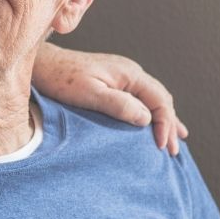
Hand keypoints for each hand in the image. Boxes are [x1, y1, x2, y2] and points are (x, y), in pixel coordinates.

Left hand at [32, 42, 188, 153]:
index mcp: (129, 74)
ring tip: (175, 140)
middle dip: (170, 125)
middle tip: (173, 151)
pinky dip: (151, 113)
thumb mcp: (90, 94)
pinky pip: (140, 99)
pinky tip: (152, 124)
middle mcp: (131, 73)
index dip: (165, 124)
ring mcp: (123, 77)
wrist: (44, 66)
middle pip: (161, 100)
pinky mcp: (113, 83)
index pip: (159, 100)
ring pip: (153, 99)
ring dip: (164, 120)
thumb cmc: (62, 80)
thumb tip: (146, 119)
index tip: (162, 146)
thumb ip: (119, 105)